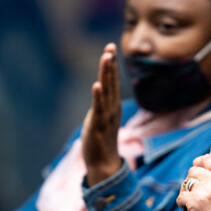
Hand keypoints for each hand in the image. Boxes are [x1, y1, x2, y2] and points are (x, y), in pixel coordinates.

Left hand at [82, 43, 122, 186]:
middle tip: (110, 47)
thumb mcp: (102, 118)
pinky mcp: (98, 125)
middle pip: (112, 82)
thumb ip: (102, 105)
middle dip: (110, 64)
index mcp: (113, 106)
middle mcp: (112, 108)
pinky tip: (96, 84)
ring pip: (107, 92)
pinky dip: (98, 96)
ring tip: (106, 58)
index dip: (112, 65)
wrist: (104, 164)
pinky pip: (98, 108)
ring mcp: (106, 116)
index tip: (110, 48)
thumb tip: (100, 93)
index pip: (113, 81)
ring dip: (106, 74)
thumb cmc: (101, 141)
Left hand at [176, 154, 210, 210]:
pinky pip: (181, 196)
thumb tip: (202, 170)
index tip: (196, 164)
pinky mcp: (196, 201)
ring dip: (185, 191)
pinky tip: (187, 209)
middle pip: (195, 171)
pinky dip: (181, 203)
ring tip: (191, 202)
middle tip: (193, 192)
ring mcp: (207, 191)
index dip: (201, 161)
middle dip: (191, 180)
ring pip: (187, 182)